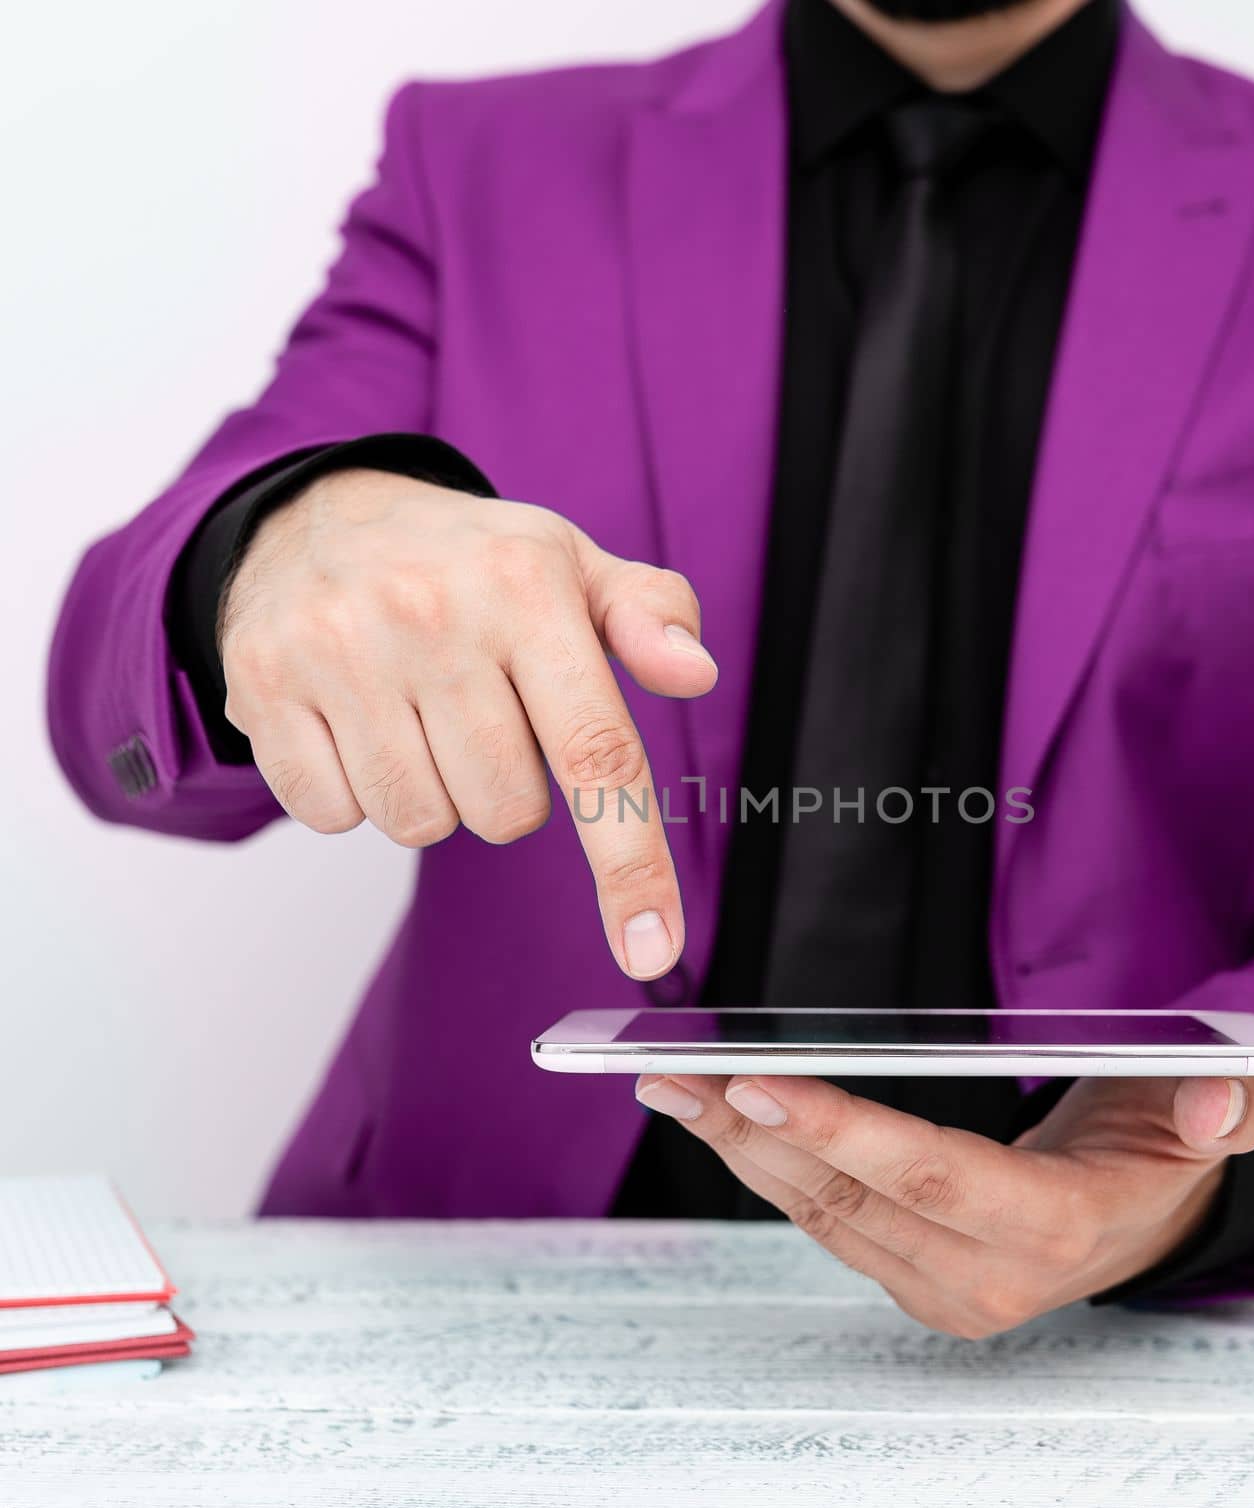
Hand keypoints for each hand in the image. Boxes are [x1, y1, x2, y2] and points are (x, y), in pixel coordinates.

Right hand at [220, 468, 717, 977]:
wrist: (316, 515)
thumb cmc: (470, 564)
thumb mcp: (573, 567)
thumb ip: (652, 618)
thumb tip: (697, 674)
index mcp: (525, 587)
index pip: (595, 752)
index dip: (630, 864)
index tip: (652, 952)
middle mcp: (429, 614)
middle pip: (505, 812)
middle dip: (508, 790)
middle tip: (485, 719)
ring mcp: (337, 649)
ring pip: (420, 823)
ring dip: (434, 795)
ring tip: (419, 717)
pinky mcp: (262, 685)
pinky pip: (335, 815)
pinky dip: (355, 791)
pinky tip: (356, 723)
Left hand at [634, 1071, 1253, 1337]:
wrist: (1140, 1215)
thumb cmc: (1164, 1147)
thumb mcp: (1215, 1114)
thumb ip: (1226, 1107)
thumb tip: (1214, 1102)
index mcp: (1058, 1228)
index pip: (934, 1176)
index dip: (844, 1131)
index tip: (757, 1083)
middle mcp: (988, 1275)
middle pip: (853, 1196)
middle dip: (756, 1131)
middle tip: (676, 1071)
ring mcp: (939, 1287)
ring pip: (819, 1213)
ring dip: (739, 1148)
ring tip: (672, 1084)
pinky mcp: (907, 1278)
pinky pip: (822, 1220)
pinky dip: (765, 1166)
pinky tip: (722, 1117)